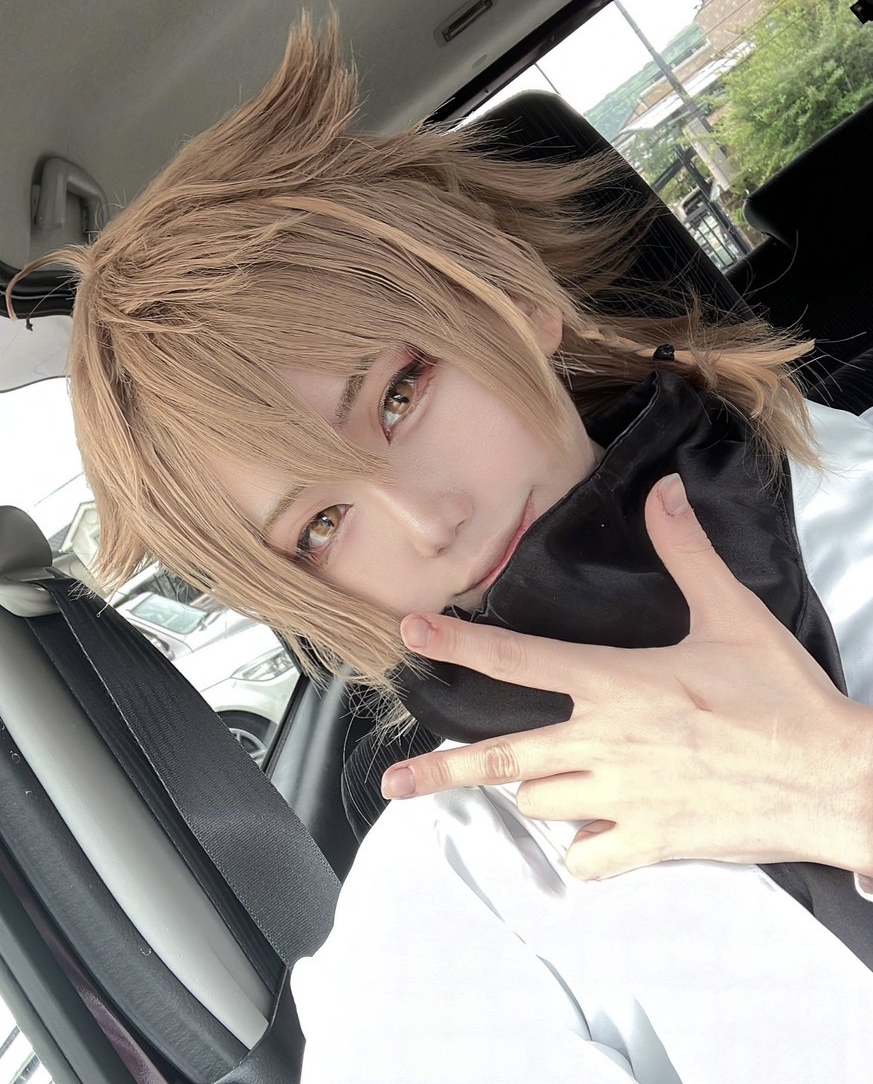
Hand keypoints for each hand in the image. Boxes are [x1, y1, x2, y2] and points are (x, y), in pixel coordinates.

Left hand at [382, 475, 872, 881]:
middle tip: (396, 780)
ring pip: (539, 804)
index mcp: (616, 684)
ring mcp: (621, 800)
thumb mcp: (732, 614)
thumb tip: (664, 489)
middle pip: (502, 760)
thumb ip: (686, 552)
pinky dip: (582, 847)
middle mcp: (604, 744)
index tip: (411, 633)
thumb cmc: (782, 698)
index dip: (458, 643)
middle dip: (442, 772)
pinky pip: (584, 858)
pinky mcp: (647, 845)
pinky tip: (599, 828)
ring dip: (540, 790)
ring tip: (560, 775)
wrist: (833, 780)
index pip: (517, 659)